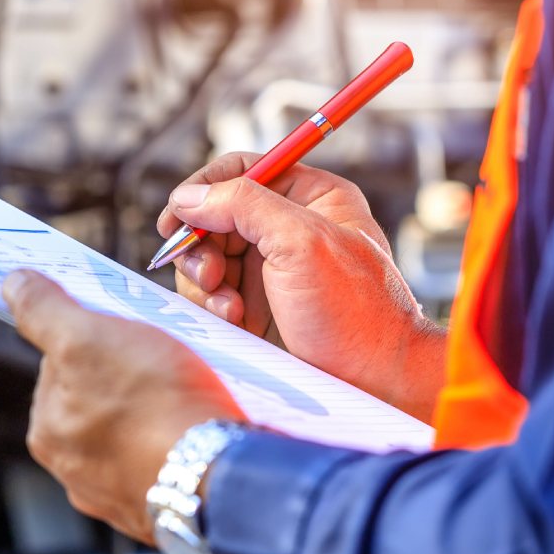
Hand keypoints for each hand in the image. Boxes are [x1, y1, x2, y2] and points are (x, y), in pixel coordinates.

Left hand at [2, 269, 244, 543]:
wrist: (215, 474)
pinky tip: (196, 431)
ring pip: (134, 433)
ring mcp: (119, 495)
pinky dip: (178, 444)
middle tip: (163, 365)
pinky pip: (166, 461)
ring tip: (188, 398)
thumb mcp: (86, 337)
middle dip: (127, 380)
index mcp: (46, 431)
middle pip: (97, 400)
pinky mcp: (161, 508)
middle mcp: (73, 472)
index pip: (62, 366)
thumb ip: (43, 310)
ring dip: (156, 413)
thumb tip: (14, 284)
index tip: (129, 337)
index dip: (96, 340)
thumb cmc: (151, 403)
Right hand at [157, 154, 445, 421]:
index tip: (177, 217)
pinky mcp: (259, 306)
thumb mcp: (301, 243)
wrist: (377, 382)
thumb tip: (188, 197)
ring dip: (206, 281)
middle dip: (203, 245)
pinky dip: (214, 306)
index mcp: (312, 196)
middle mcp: (290, 226)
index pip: (242, 170)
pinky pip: (214, 293)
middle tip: (209, 275)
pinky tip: (236, 322)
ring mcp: (273, 268)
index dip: (204, 189)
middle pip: (215, 216)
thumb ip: (244, 206)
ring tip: (228, 307)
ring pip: (209, 257)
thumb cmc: (355, 312)